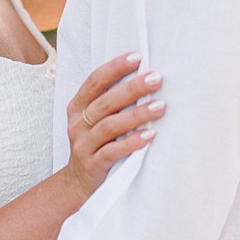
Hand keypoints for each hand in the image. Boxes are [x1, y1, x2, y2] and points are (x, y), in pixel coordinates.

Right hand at [63, 53, 164, 199]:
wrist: (79, 183)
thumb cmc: (96, 143)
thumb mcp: (96, 120)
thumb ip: (111, 101)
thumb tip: (146, 78)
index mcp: (78, 107)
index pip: (94, 81)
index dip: (115, 68)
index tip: (137, 56)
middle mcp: (78, 123)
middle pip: (105, 102)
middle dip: (132, 88)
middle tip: (156, 79)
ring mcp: (83, 145)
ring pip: (109, 126)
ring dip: (136, 115)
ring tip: (161, 106)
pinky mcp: (92, 165)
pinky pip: (112, 152)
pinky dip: (131, 143)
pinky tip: (150, 136)